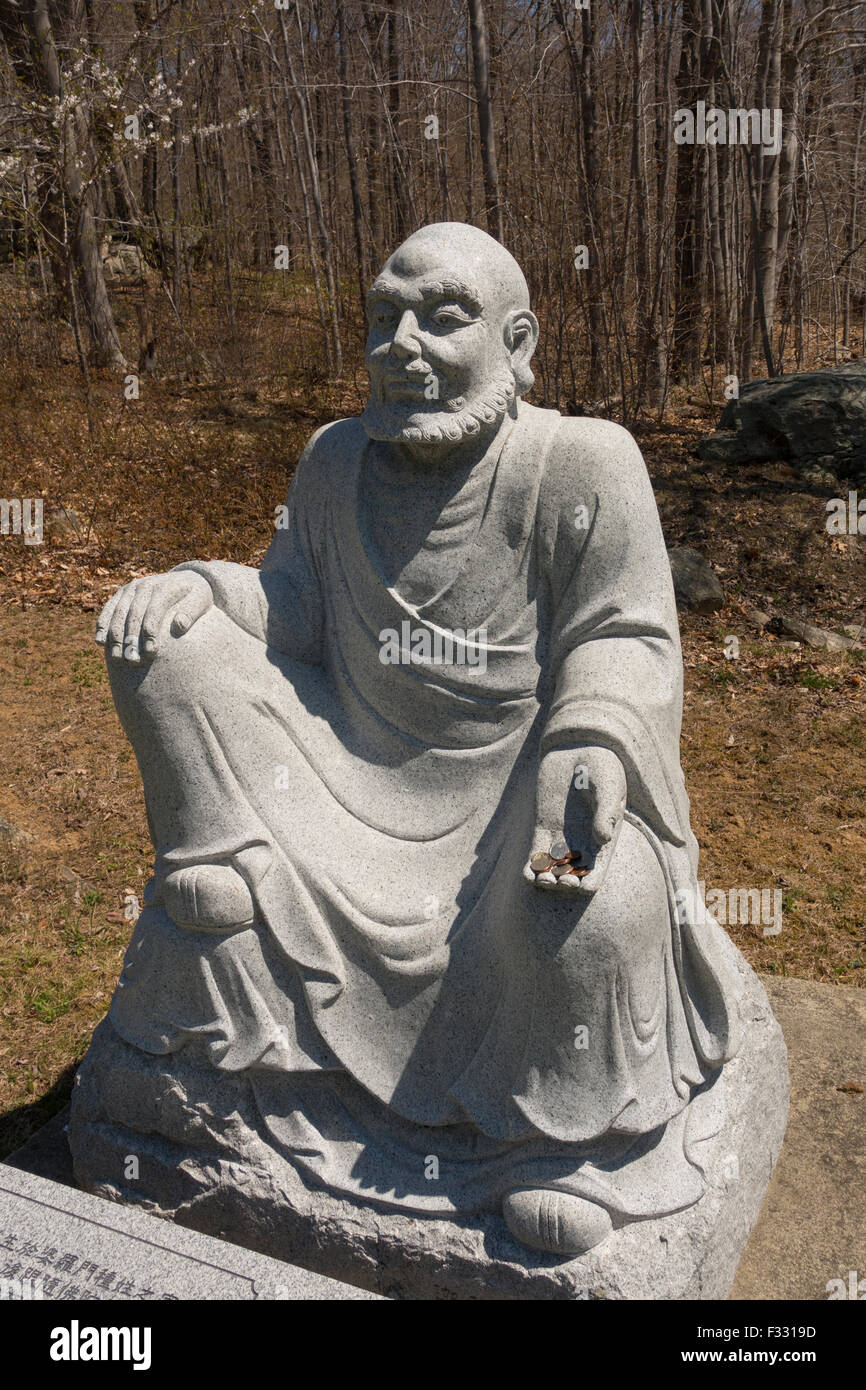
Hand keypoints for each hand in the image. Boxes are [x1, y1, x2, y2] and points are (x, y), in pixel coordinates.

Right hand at [96, 571, 212, 663]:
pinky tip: (100, 642)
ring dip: (115, 635)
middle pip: (133, 614)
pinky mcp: (122, 593)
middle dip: (131, 639)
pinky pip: (109, 609)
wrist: (185, 579)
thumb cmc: (196, 595)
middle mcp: (144, 585)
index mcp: (164, 587)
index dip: (150, 632)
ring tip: (116, 657)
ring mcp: (131, 588)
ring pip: (118, 613)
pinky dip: (103, 624)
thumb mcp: (201, 601)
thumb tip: (179, 626)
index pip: (154, 612)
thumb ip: (191, 613)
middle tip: (132, 661)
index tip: (151, 652)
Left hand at [524, 745, 626, 896]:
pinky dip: (531, 866)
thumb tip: (604, 839)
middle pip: (573, 876)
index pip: (597, 872)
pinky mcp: (543, 827)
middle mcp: (583, 843)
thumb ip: (606, 813)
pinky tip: (527, 874)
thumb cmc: (602, 766)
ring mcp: (561, 836)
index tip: (580, 885)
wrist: (578, 747)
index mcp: (604, 839)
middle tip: (559, 880)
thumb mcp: (608, 788)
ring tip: (541, 879)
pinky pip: (536, 853)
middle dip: (565, 883)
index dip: (589, 883)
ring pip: (552, 869)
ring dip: (546, 879)